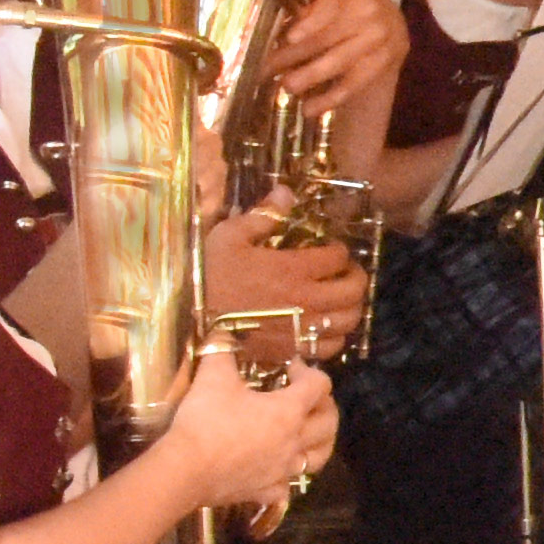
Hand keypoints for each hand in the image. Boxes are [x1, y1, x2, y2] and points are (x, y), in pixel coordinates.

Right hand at [159, 338, 344, 511]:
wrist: (184, 469)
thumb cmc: (205, 420)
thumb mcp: (212, 377)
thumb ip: (221, 351)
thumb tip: (221, 333)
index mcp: (288, 411)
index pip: (318, 385)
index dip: (308, 371)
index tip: (290, 367)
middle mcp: (294, 441)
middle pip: (329, 422)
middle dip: (325, 405)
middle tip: (309, 398)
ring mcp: (283, 470)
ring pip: (319, 457)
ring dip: (320, 443)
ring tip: (310, 434)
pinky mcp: (267, 491)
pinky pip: (286, 487)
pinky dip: (287, 478)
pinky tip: (279, 472)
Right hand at [204, 217, 373, 360]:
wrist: (187, 319)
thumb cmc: (208, 275)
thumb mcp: (230, 236)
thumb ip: (263, 215)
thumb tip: (286, 192)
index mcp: (294, 269)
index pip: (338, 257)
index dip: (340, 251)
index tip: (332, 249)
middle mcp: (305, 300)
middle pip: (354, 290)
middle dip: (355, 277)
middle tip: (346, 273)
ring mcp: (301, 329)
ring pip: (349, 321)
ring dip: (351, 307)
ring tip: (340, 300)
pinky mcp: (291, 350)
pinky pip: (329, 348)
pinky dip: (335, 337)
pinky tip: (324, 328)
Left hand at [266, 0, 407, 125]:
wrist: (389, 18)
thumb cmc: (342, 5)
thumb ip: (299, 4)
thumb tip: (268, 25)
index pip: (327, 7)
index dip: (309, 23)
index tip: (288, 38)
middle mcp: (368, 12)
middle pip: (326, 38)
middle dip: (293, 55)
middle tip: (266, 70)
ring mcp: (379, 39)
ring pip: (339, 62)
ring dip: (309, 77)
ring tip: (286, 88)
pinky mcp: (384, 63)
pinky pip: (354, 84)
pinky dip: (330, 99)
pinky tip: (309, 109)